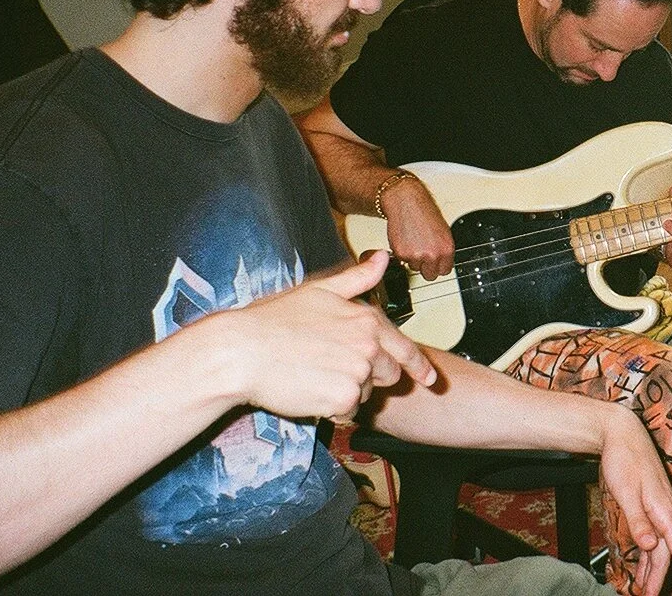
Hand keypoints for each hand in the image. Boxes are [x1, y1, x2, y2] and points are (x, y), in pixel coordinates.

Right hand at [220, 250, 436, 421]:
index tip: (430, 379)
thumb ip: (357, 279)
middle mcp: (369, 346)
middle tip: (331, 369)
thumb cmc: (274, 321)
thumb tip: (383, 258)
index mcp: (367, 320)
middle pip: (388, 375)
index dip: (418, 365)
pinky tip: (310, 392)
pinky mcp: (343, 400)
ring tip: (314, 376)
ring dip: (347, 392)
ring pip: (366, 394)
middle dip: (368, 376)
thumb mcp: (319, 291)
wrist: (241, 352)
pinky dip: (332, 409)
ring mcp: (358, 374)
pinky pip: (347, 412)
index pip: (404, 348)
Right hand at [383, 179, 454, 280]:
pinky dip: (403, 253)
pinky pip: (403, 261)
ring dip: (413, 259)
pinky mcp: (401, 254)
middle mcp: (433, 254)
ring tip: (414, 241)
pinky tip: (406, 240)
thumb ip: (443, 250)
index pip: (445, 271)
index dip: (438, 266)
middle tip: (422, 253)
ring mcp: (417, 255)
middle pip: (430, 275)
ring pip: (415, 268)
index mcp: (447, 249)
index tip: (435, 262)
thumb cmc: (424, 212)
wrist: (406, 202)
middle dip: (426, 267)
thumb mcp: (443, 231)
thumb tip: (442, 262)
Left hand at [597, 409, 671, 595]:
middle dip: (660, 580)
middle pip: (668, 553)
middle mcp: (668, 510)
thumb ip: (638, 521)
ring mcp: (661, 507)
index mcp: (665, 509)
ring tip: (644, 590)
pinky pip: (655, 535)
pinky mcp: (653, 504)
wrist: (622, 432)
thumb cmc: (624, 458)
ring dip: (654, 569)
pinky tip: (643, 565)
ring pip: (661, 546)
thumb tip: (651, 546)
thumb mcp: (626, 492)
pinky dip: (649, 554)